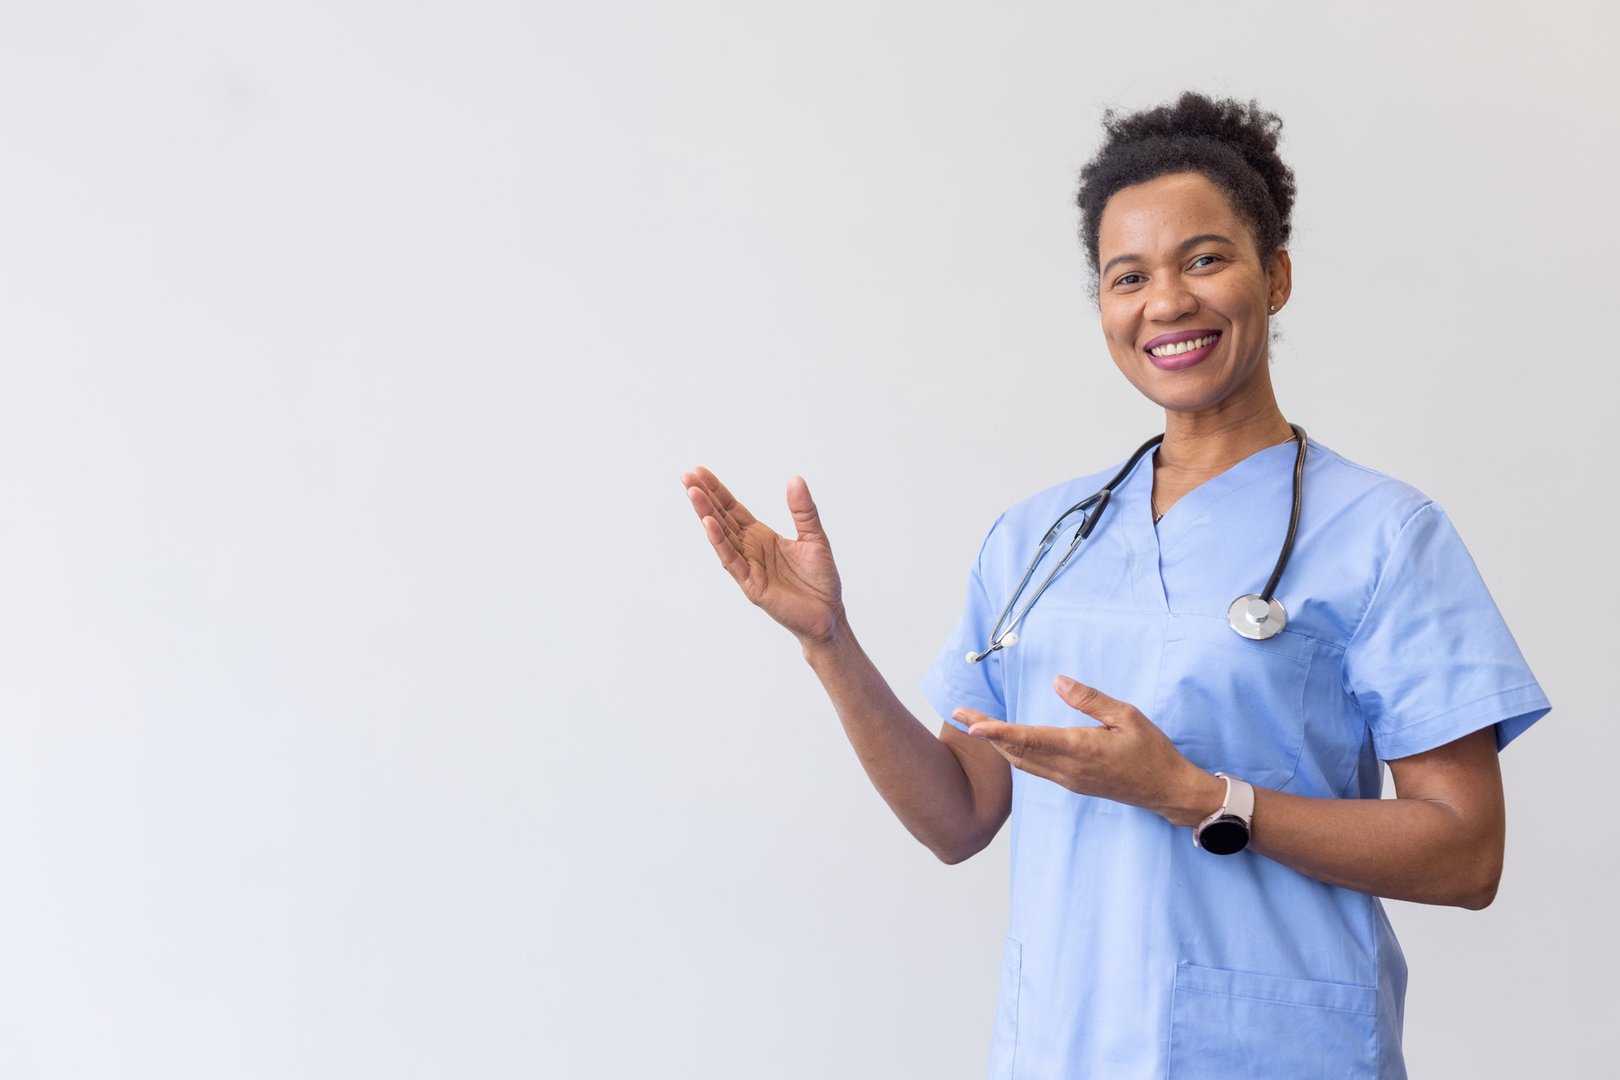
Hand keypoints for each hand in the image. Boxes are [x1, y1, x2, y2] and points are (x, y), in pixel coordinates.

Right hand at [682, 466, 844, 644]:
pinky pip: (732, 560)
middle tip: (686, 477)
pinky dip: (719, 542)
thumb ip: (803, 510)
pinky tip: (709, 524)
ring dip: (706, 515)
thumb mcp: (814, 537)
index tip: (699, 472)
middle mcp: (749, 549)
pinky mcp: (751, 584)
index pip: (732, 509)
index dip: (717, 491)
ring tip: (692, 493)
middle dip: (704, 498)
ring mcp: (747, 567)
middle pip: (721, 519)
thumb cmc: (820, 579)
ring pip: (721, 537)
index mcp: (760, 537)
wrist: (828, 614)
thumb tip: (795, 479)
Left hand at [955, 675, 1219, 823]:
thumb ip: (1089, 699)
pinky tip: (1006, 742)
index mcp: (1080, 749)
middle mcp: (1068, 769)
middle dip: (985, 733)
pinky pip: (1034, 769)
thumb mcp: (1127, 716)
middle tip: (959, 713)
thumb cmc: (1152, 751)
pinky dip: (1014, 753)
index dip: (997, 731)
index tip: (971, 726)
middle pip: (1015, 751)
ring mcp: (1068, 780)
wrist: (1167, 791)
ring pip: (1021, 762)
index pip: (1030, 739)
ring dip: (996, 743)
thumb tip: (1058, 682)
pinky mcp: (1072, 784)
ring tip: (974, 724)